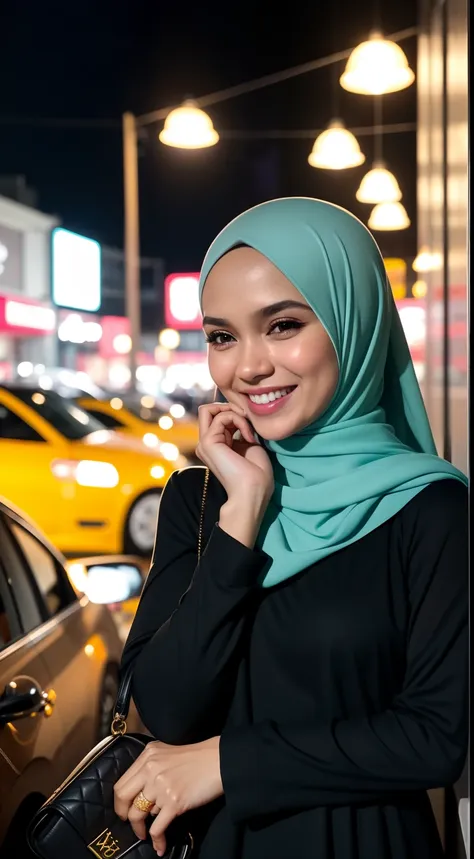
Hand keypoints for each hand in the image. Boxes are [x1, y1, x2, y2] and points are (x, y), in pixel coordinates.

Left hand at [114, 737, 222, 855]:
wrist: (219, 760)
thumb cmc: (197, 757)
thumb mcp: (167, 753)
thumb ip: (151, 767)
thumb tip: (142, 793)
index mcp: (148, 755)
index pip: (122, 782)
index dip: (121, 801)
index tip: (125, 809)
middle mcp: (150, 769)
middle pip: (123, 797)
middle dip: (123, 815)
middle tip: (130, 823)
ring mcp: (161, 785)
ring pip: (138, 814)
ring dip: (140, 830)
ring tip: (145, 835)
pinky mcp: (174, 801)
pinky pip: (157, 827)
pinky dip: (157, 840)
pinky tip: (160, 847)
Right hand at [196, 402, 273, 505]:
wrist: (253, 491)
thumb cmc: (256, 473)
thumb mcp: (249, 443)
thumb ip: (240, 428)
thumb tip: (239, 412)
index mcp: (216, 445)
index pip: (216, 416)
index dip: (234, 412)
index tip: (252, 423)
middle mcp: (206, 444)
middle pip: (207, 410)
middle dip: (229, 407)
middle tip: (247, 418)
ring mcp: (204, 443)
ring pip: (209, 409)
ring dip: (235, 413)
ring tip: (248, 428)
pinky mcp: (207, 442)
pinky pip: (221, 417)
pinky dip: (239, 421)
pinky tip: (248, 436)